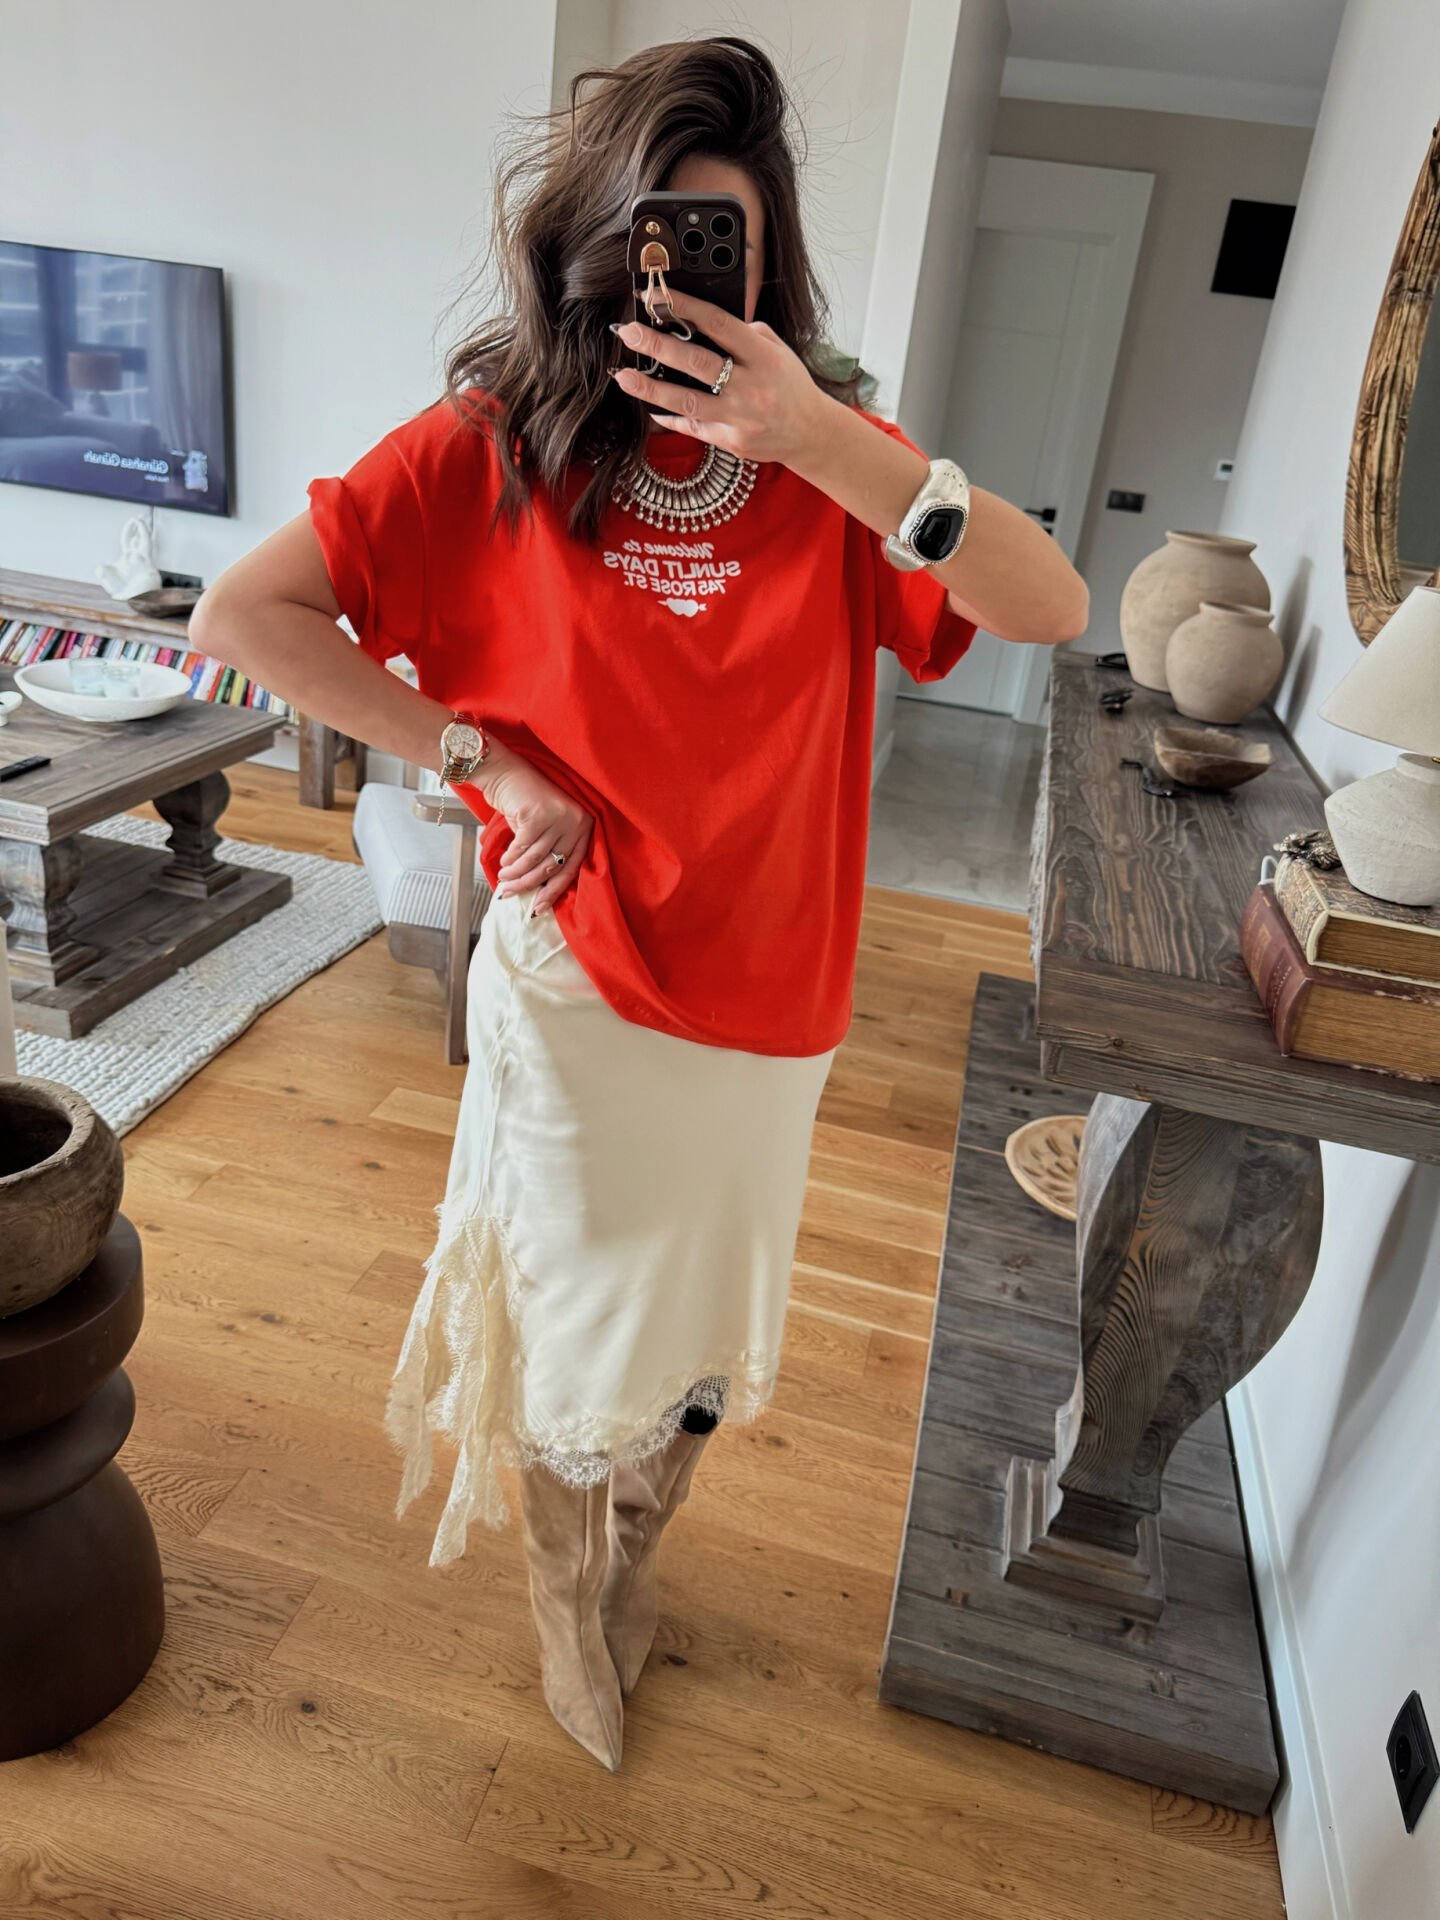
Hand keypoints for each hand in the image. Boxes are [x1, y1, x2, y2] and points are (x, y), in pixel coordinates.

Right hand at [482, 751, 593, 914]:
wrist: (507, 773)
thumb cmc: (526, 804)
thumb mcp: (546, 830)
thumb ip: (549, 854)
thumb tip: (539, 892)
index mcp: (583, 827)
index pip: (572, 867)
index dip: (554, 891)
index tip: (538, 907)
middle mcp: (575, 821)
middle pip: (553, 866)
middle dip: (529, 884)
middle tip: (510, 893)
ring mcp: (558, 817)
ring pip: (536, 859)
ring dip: (516, 873)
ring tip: (504, 878)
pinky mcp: (537, 814)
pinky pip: (522, 848)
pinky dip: (511, 859)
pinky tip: (504, 862)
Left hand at [609, 287, 833, 468]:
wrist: (811, 434)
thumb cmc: (790, 386)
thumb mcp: (777, 351)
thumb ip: (745, 335)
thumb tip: (702, 321)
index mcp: (763, 356)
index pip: (718, 324)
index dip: (684, 308)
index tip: (656, 297)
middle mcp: (751, 387)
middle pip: (697, 363)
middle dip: (658, 345)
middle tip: (628, 332)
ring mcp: (740, 418)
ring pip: (688, 401)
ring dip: (651, 389)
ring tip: (624, 376)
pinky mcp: (731, 441)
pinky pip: (693, 427)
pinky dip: (670, 417)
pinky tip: (650, 406)